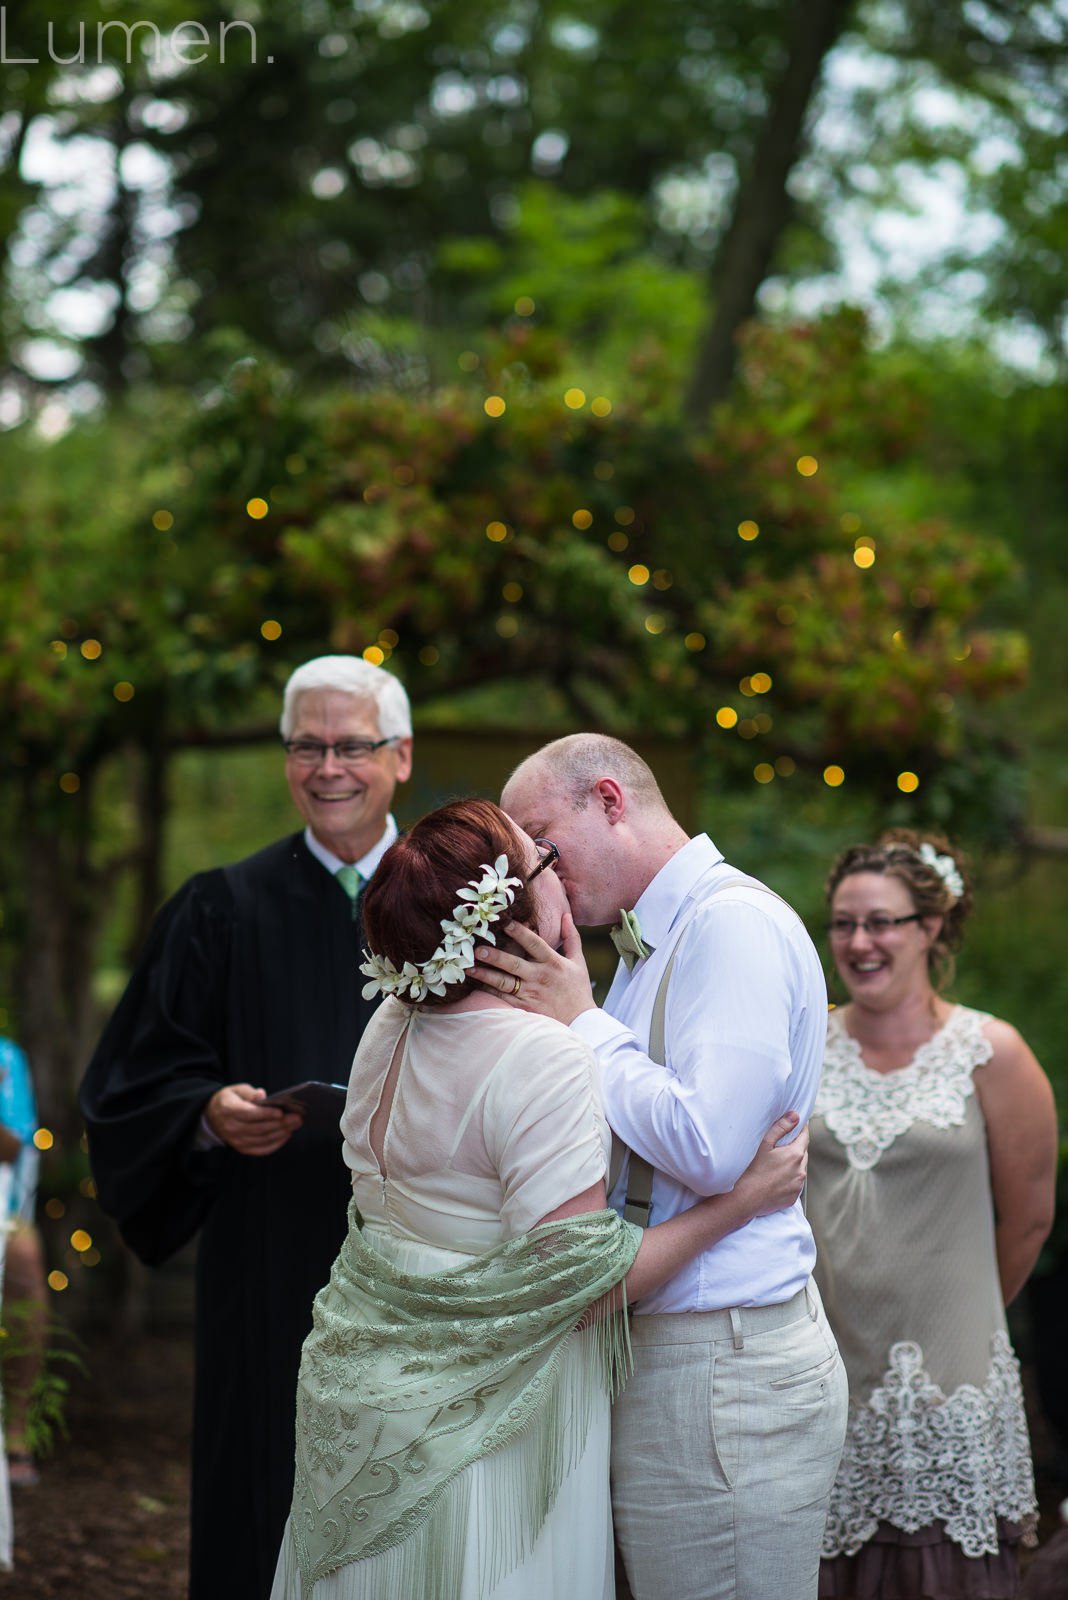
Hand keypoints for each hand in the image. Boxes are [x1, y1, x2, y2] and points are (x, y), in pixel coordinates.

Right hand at [204, 1083, 302, 1155]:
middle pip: (259, 1128)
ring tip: (295, 1125)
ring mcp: (236, 1140)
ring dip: (281, 1133)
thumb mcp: (236, 1090)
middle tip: (297, 1117)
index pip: (249, 1114)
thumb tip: (262, 1095)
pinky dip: (275, 1144)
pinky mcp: (242, 1148)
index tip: (281, 1112)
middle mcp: (232, 1128)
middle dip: (280, 1124)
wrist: (212, 1116)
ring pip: (262, 1140)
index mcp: (229, 1111)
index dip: (266, 1114)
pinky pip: (261, 1149)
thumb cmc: (229, 1100)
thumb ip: (250, 1092)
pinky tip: (286, 1135)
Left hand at [472, 913, 596, 1025]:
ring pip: (504, 983)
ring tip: (468, 968)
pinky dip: (489, 992)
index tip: (505, 922)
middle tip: (478, 948)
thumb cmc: (578, 990)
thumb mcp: (578, 962)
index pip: (534, 944)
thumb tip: (566, 915)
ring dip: (485, 975)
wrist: (580, 1023)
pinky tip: (475, 985)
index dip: (520, 932)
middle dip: (495, 956)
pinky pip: (503, 999)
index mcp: (553, 962)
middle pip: (514, 964)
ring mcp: (530, 994)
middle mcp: (540, 977)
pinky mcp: (524, 1008)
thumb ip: (571, 937)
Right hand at [732, 1113, 807, 1217]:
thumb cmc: (750, 1170)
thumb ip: (781, 1127)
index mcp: (795, 1155)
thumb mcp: (763, 1143)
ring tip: (776, 1163)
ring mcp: (797, 1186)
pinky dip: (789, 1179)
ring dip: (792, 1164)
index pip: (805, 1136)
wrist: (743, 1199)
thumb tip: (795, 1115)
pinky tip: (775, 1177)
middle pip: (802, 1153)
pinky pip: (794, 1184)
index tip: (798, 1124)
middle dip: (795, 1147)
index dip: (802, 1128)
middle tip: (781, 1144)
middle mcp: (800, 1172)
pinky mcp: (792, 1198)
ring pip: (799, 1170)